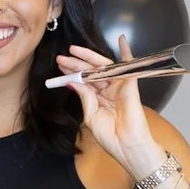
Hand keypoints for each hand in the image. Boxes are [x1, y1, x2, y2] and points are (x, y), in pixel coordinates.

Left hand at [58, 38, 157, 169]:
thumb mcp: (90, 116)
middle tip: (61, 57)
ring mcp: (119, 88)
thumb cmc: (111, 137)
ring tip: (74, 51)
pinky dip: (126, 53)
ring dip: (88, 58)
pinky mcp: (130, 87)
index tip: (59, 66)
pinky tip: (122, 40)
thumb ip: (84, 97)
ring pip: (103, 68)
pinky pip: (129, 68)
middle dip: (75, 63)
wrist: (127, 148)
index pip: (83, 80)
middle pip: (91, 72)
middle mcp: (108, 90)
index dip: (71, 72)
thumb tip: (72, 83)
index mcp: (98, 98)